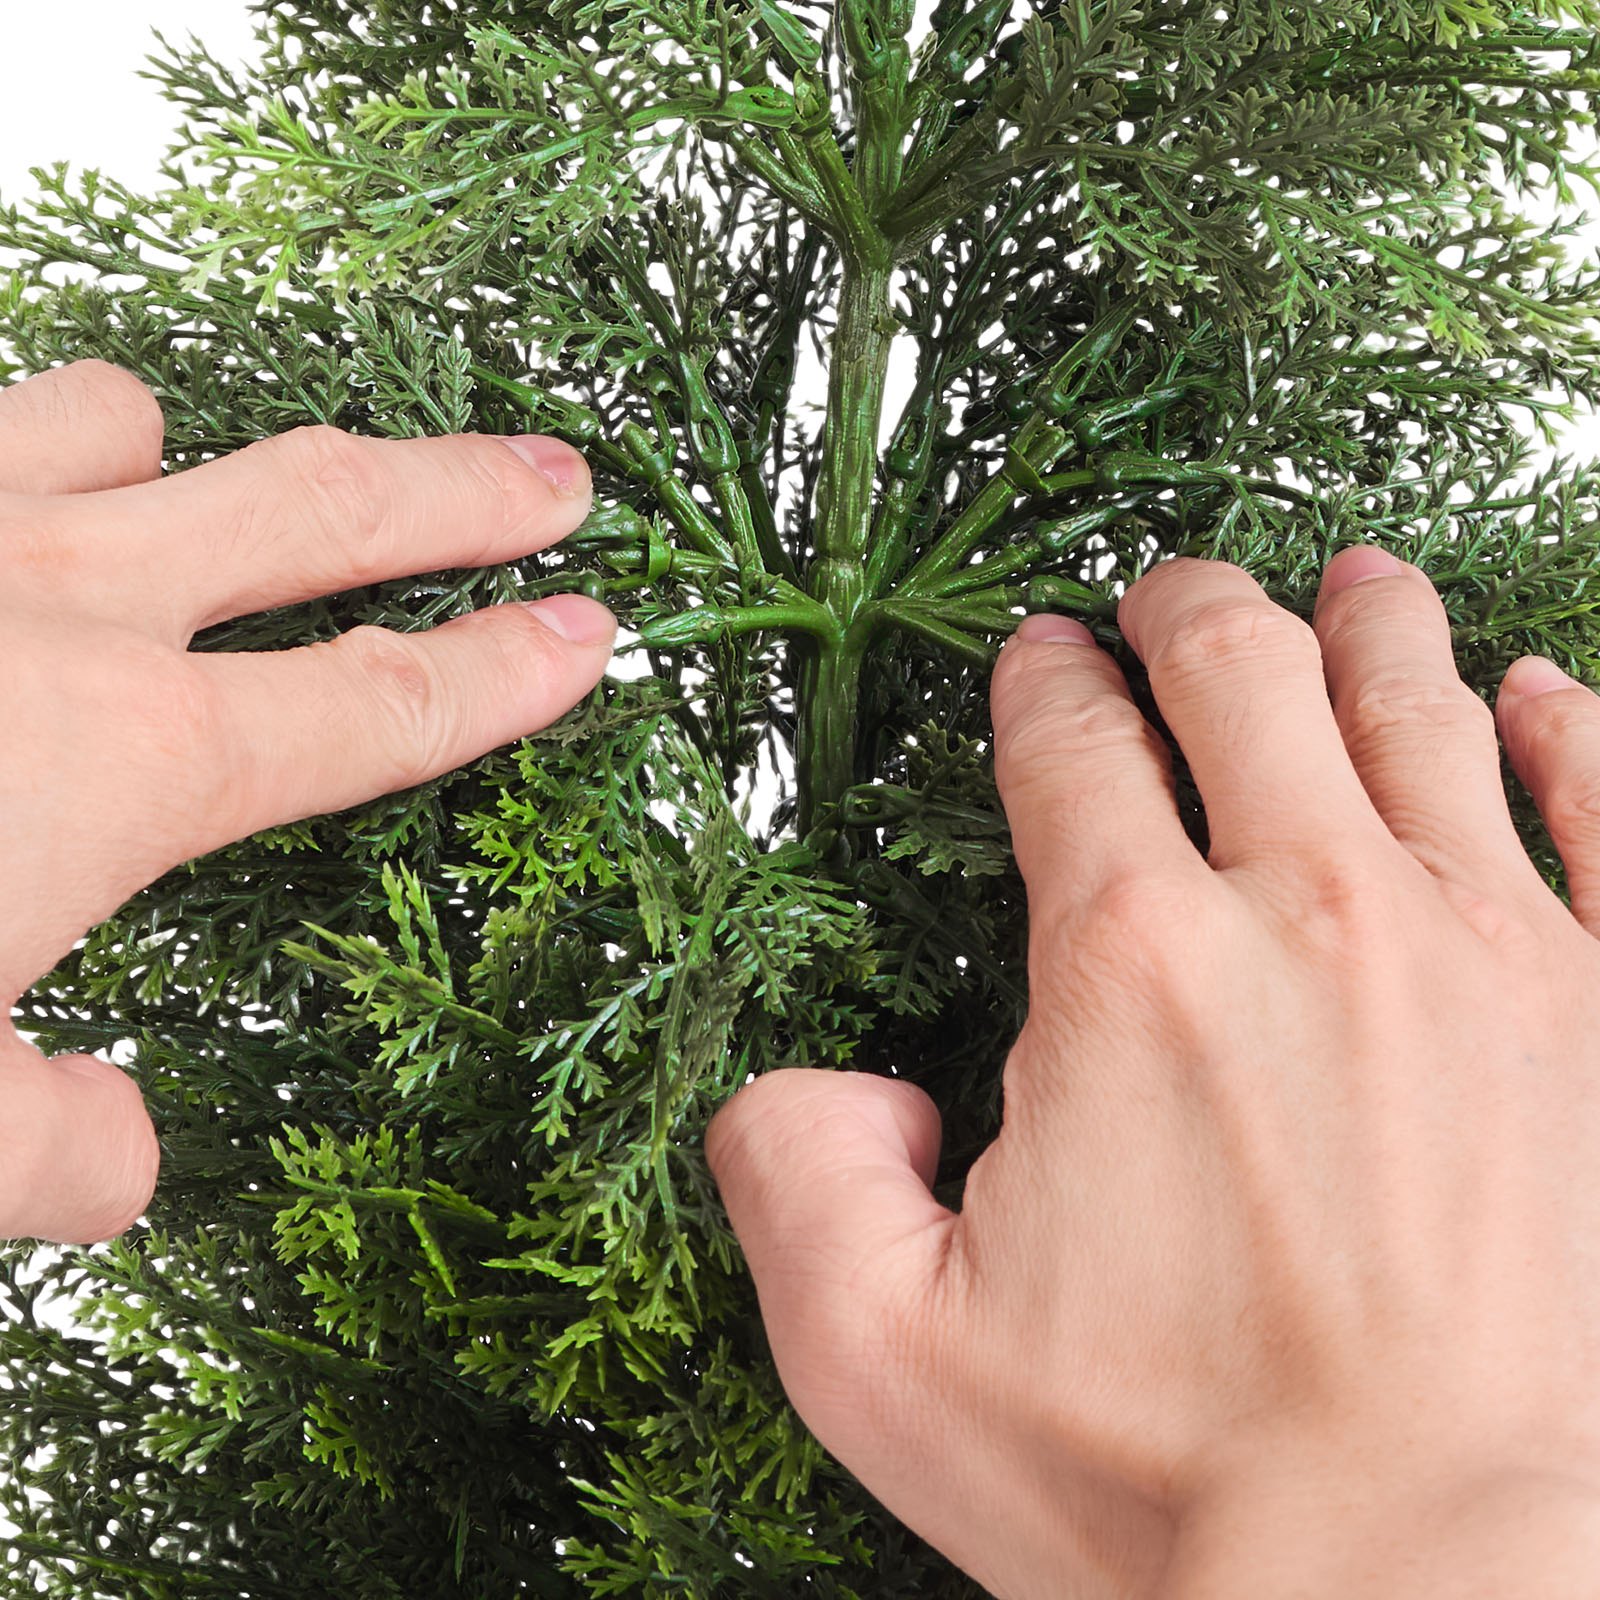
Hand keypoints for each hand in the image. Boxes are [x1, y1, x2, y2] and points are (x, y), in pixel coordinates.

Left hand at [0, 360, 612, 1244]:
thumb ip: (51, 1149)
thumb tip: (124, 1159)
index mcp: (121, 757)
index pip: (383, 708)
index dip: (510, 672)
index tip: (598, 633)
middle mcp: (53, 603)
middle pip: (322, 511)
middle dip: (462, 493)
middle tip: (555, 474)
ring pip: (126, 421)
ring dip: (192, 455)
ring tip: (203, 485)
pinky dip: (9, 452)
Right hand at [708, 548, 1599, 1596]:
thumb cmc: (1170, 1492)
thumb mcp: (876, 1349)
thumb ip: (791, 1170)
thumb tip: (830, 1084)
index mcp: (1132, 962)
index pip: (1068, 745)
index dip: (1040, 683)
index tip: (1037, 660)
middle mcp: (1309, 913)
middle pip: (1240, 672)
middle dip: (1187, 609)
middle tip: (1168, 590)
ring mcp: (1487, 952)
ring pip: (1418, 704)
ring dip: (1369, 620)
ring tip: (1352, 575)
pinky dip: (1572, 734)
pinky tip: (1544, 691)